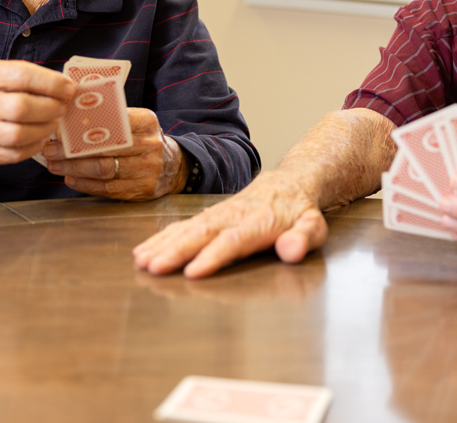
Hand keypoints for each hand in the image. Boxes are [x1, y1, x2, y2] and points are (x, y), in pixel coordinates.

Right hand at [0, 58, 76, 166]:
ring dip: (45, 129)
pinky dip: (33, 146)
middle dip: (51, 108)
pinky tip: (39, 137)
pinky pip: (13, 154)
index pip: (22, 76)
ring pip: (19, 134)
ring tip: (52, 122)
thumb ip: (26, 77)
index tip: (69, 89)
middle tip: (62, 107)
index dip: (52, 84)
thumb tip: (66, 88)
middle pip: (22, 108)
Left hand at [45, 108, 186, 200]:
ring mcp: (147, 170)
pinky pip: (107, 189)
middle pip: (104, 149)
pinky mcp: (141, 190)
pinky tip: (70, 179)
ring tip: (54, 165)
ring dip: (73, 169)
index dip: (83, 127)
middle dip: (71, 151)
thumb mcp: (137, 122)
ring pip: (103, 170)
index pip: (113, 121)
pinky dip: (85, 184)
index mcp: (146, 122)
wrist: (174, 166)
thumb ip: (112, 119)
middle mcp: (149, 146)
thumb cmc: (144, 140)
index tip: (61, 129)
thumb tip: (70, 121)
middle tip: (50, 150)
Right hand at [132, 171, 329, 277]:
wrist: (288, 183)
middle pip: (203, 233)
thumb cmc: (299, 211)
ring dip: (163, 244)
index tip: (193, 273)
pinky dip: (161, 238)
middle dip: (177, 251)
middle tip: (154, 268)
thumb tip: (292, 250)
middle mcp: (234, 216)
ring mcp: (218, 214)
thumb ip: (304, 237)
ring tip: (142, 261)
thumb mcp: (314, 225)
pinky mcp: (208, 216)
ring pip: (188, 228)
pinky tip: (144, 252)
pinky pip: (182, 226)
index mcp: (260, 221)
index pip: (234, 240)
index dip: (214, 256)